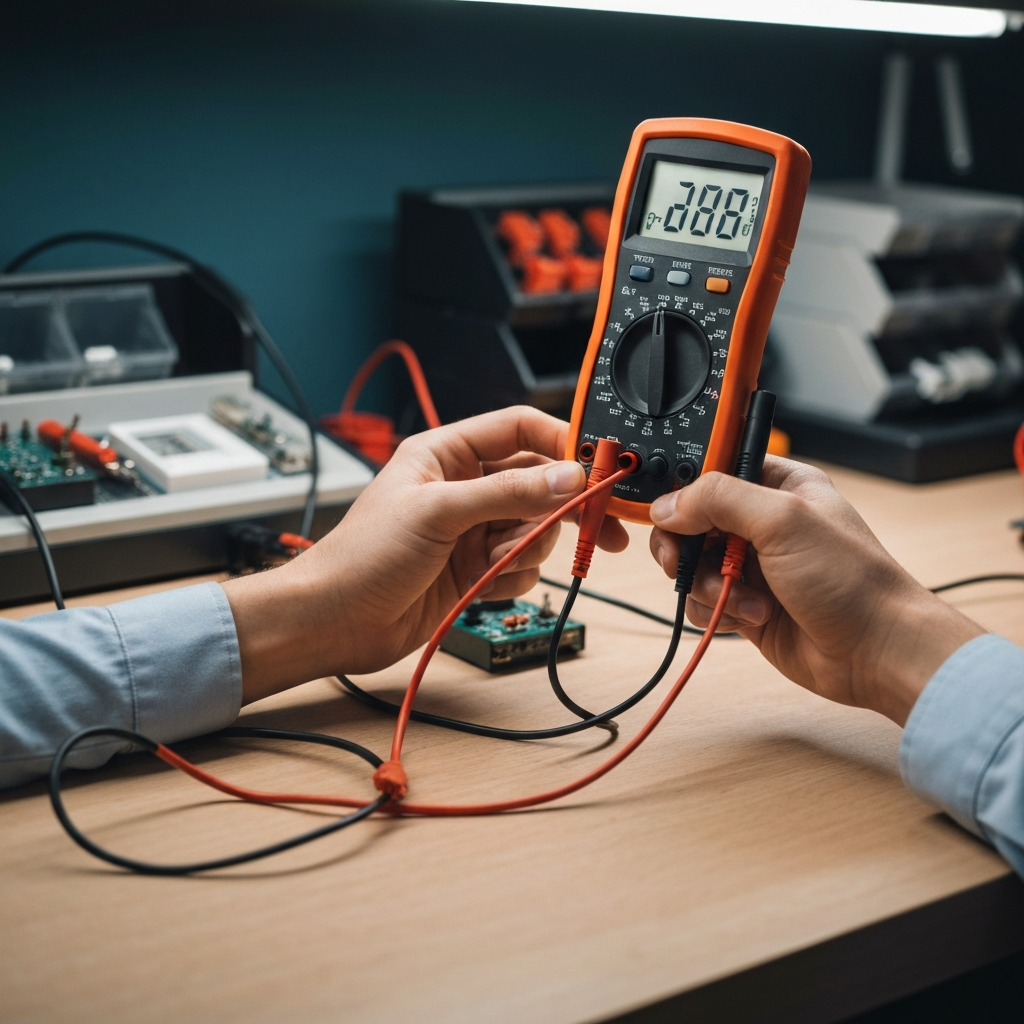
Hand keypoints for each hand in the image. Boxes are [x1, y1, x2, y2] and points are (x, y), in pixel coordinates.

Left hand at [223, 406, 627, 701]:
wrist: (335, 623)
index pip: (519, 429)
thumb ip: (507, 494)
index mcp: (447, 454)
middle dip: (562, 506)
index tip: (596, 465)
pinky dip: (513, 577)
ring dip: (528, 549)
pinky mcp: (476, 570)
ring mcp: (471, 531)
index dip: (561, 442)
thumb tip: (566, 478)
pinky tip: (484, 584)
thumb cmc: (362, 557)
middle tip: (600, 526)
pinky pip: (522, 566)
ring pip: (535, 529)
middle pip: (538, 483)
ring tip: (495, 564)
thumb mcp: (437, 512)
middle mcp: (464, 488)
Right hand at [648, 457, 983, 725]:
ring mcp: (751, 564)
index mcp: (777, 485)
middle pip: (689, 519)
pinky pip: (701, 600)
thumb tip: (667, 504)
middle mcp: (761, 522)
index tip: (671, 508)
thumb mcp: (784, 520)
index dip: (685, 485)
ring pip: (689, 563)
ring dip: (705, 583)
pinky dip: (715, 610)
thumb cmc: (851, 581)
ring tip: (742, 597)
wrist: (876, 652)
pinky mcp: (744, 602)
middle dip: (683, 544)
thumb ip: (720, 499)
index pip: (713, 468)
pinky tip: (752, 616)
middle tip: (681, 559)